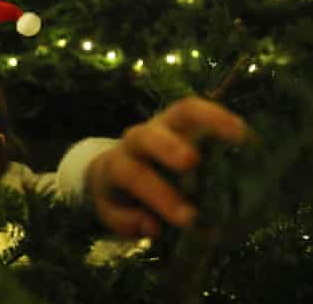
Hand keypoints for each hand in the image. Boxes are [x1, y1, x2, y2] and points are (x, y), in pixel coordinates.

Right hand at [86, 97, 247, 238]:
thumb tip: (219, 202)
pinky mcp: (102, 194)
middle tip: (192, 162)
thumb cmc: (165, 169)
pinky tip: (152, 232)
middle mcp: (140, 139)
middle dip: (168, 148)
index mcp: (168, 127)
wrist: (111, 180)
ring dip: (156, 193)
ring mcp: (118, 164)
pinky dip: (132, 222)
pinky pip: (114, 209)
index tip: (240, 134)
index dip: (211, 118)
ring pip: (128, 171)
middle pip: (148, 135)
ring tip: (185, 217)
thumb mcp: (187, 166)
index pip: (187, 111)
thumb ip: (208, 179)